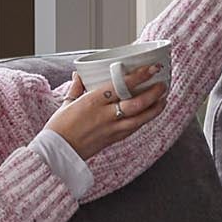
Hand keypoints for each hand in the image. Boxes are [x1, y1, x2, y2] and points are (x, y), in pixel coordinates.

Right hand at [48, 66, 165, 160]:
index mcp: (92, 102)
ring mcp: (111, 129)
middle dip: (153, 93)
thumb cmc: (59, 127)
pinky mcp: (114, 140)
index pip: (120, 86)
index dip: (139, 77)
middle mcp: (104, 115)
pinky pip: (134, 128)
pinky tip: (151, 113)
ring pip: (140, 118)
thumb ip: (77, 87)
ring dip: (154, 108)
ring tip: (163, 98)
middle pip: (135, 103)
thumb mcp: (67, 103)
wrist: (58, 153)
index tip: (152, 68)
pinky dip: (145, 119)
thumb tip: (79, 74)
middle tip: (163, 84)